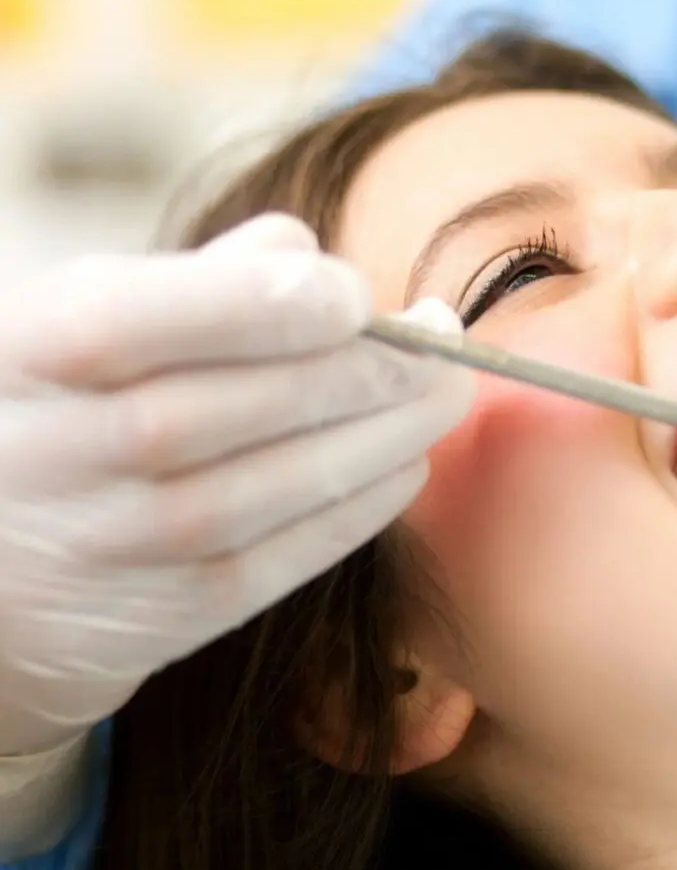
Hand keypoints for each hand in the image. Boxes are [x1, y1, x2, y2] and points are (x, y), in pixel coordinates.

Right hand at [0, 215, 473, 755]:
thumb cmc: (57, 408)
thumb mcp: (78, 320)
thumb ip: (192, 282)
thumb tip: (303, 253)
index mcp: (34, 350)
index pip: (147, 318)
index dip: (271, 304)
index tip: (356, 295)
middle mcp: (59, 452)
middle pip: (239, 405)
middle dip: (366, 372)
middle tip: (443, 347)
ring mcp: (112, 542)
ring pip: (275, 486)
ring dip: (383, 437)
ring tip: (442, 397)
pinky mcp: (160, 616)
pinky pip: (281, 561)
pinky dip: (358, 509)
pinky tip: (404, 464)